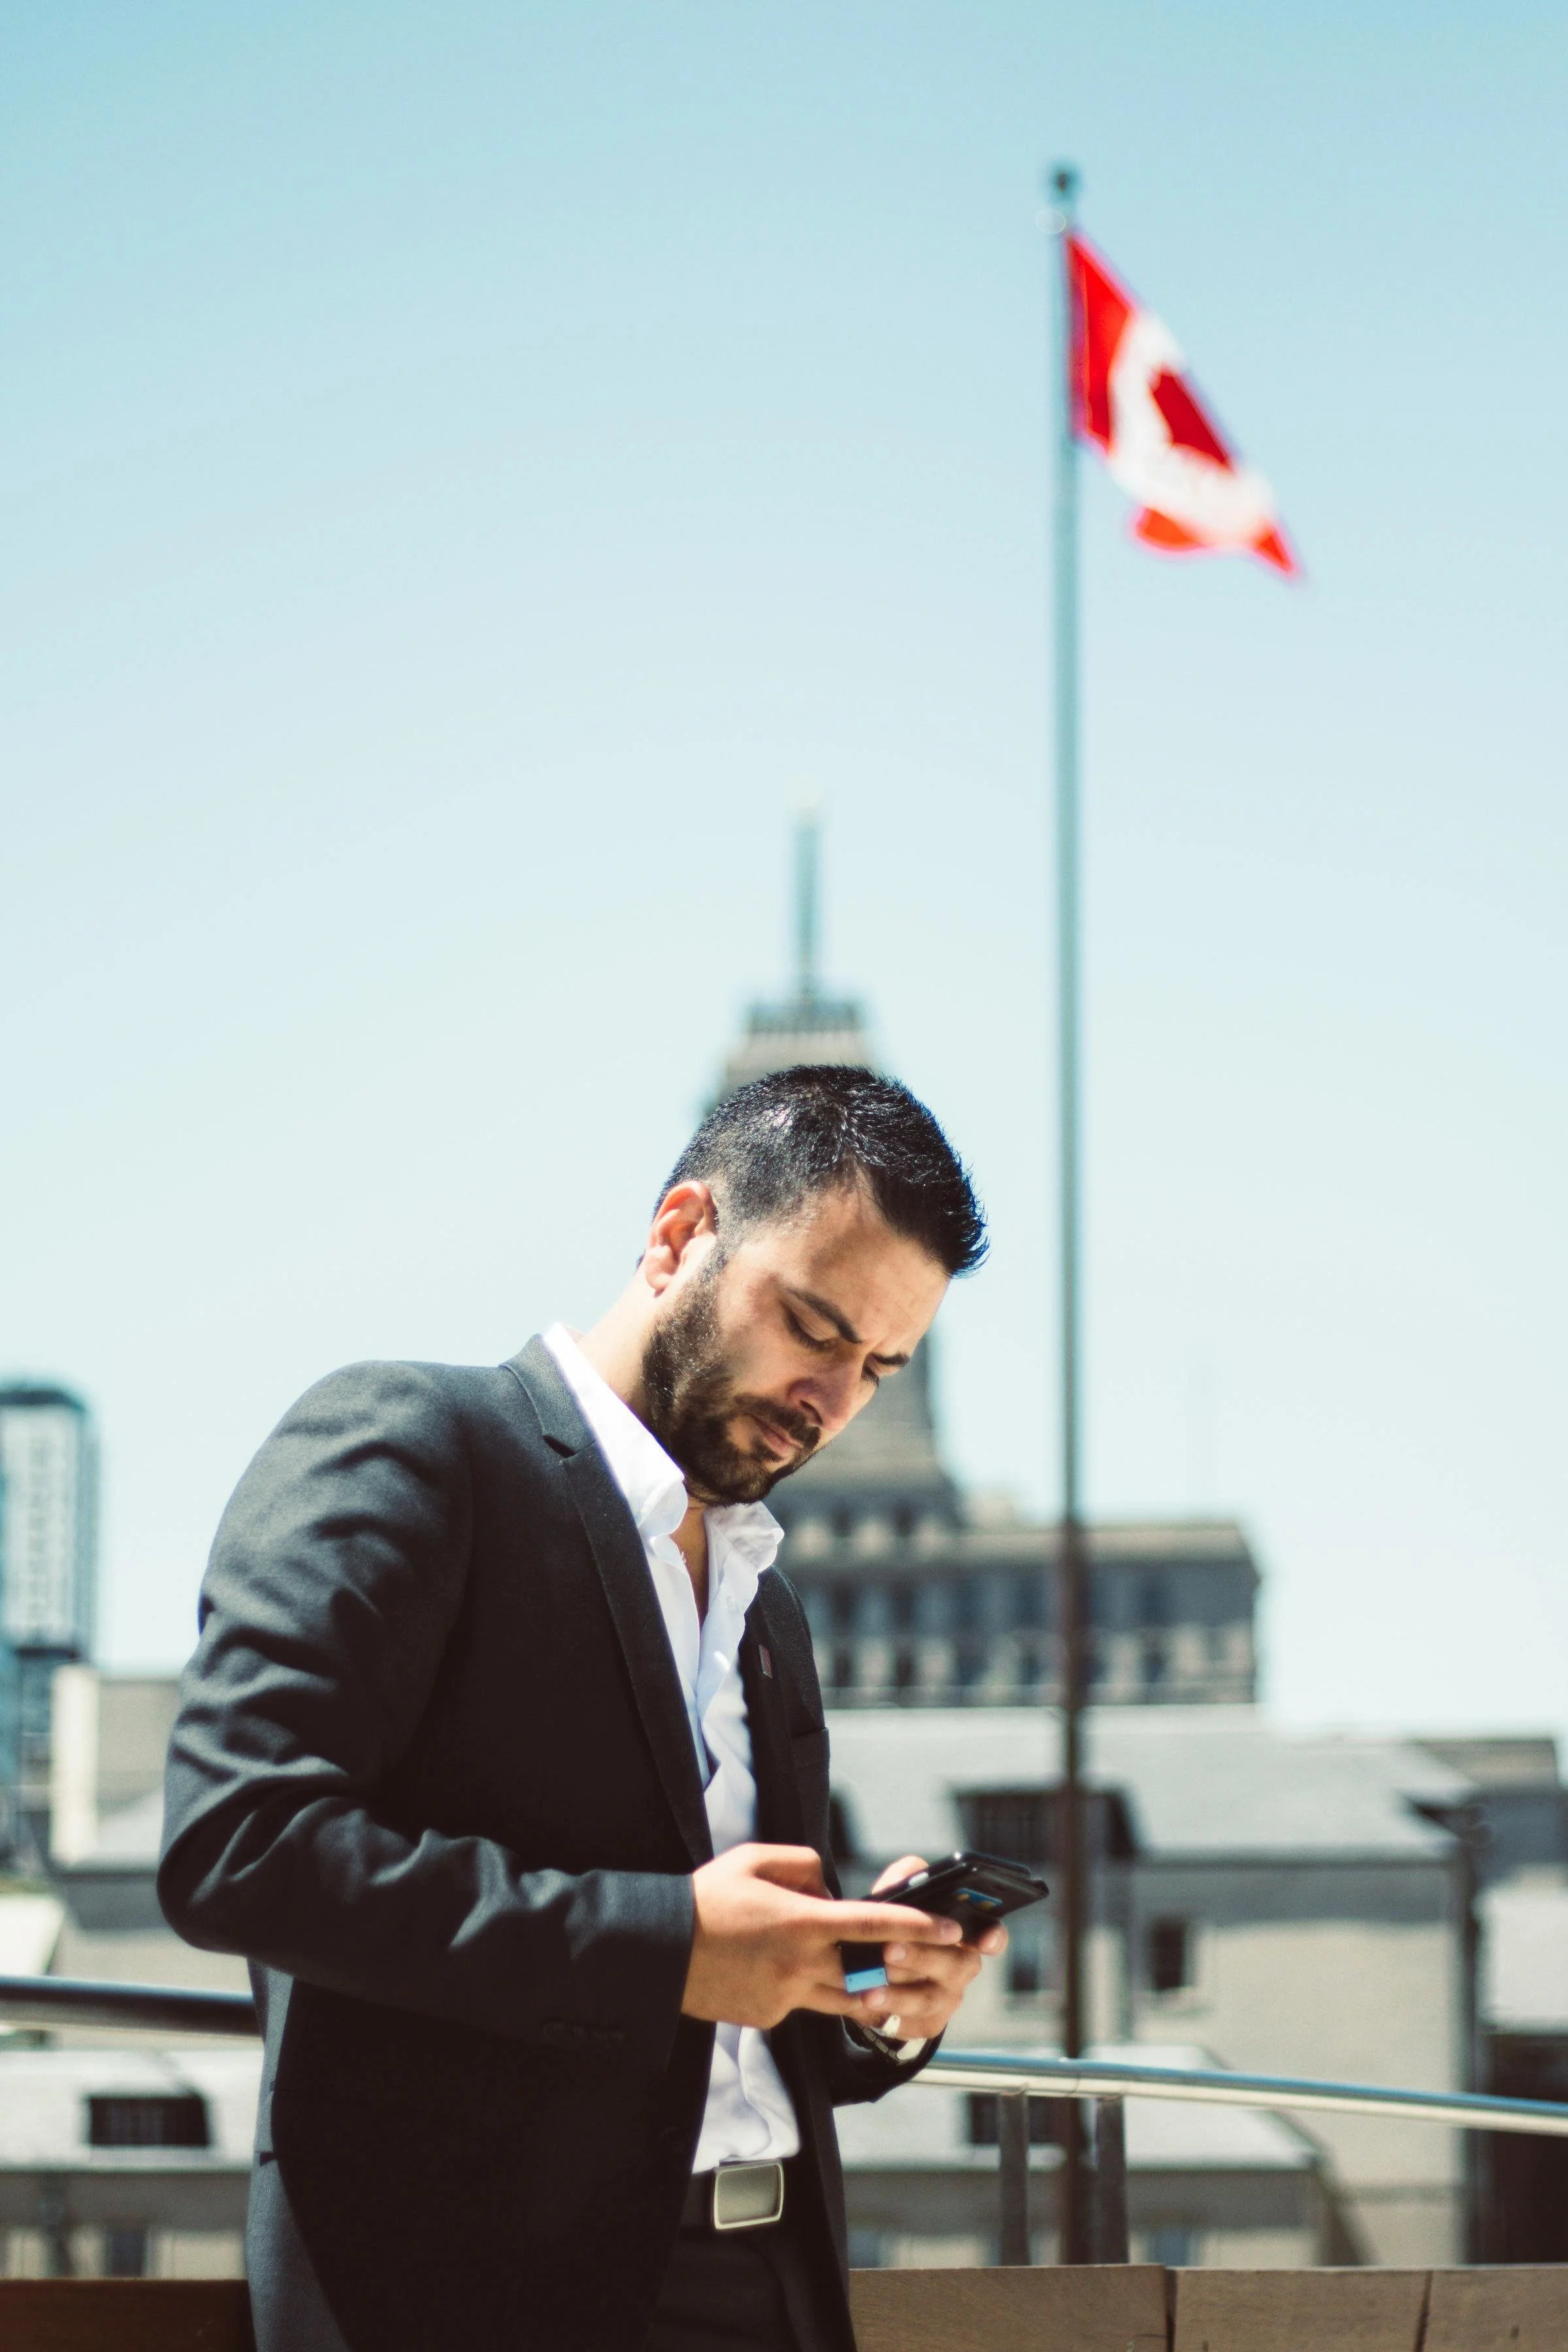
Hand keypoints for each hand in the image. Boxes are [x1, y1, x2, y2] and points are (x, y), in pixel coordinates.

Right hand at [682, 1843, 965, 2030]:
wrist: (659, 1948)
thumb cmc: (707, 1898)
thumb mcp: (756, 1859)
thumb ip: (806, 1866)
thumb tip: (829, 1892)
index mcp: (802, 1922)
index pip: (876, 1926)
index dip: (920, 1927)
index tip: (952, 1929)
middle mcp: (800, 1965)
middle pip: (870, 1976)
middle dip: (901, 1971)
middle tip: (924, 1962)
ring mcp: (785, 1997)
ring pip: (844, 2000)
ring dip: (862, 1987)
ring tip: (867, 1971)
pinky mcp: (769, 2017)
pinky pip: (803, 2005)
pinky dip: (807, 1989)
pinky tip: (780, 1969)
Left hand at [865, 1855, 1007, 2042]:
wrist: (878, 1964)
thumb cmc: (898, 1921)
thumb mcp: (902, 1894)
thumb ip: (907, 1877)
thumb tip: (908, 1875)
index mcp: (966, 1933)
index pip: (992, 1935)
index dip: (993, 1938)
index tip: (984, 1938)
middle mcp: (962, 1967)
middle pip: (954, 1965)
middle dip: (920, 1957)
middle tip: (888, 1950)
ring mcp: (947, 1998)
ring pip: (928, 1999)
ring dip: (897, 1994)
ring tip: (867, 1988)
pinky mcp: (927, 2023)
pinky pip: (910, 2024)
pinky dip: (886, 2014)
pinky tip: (863, 2004)